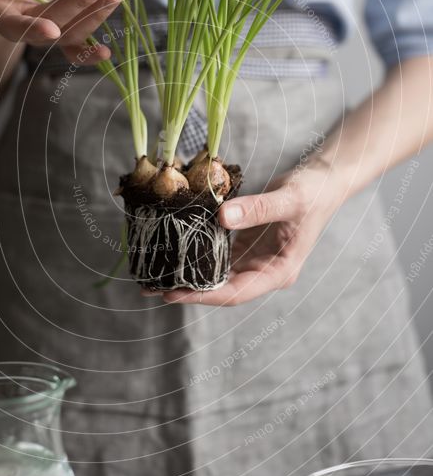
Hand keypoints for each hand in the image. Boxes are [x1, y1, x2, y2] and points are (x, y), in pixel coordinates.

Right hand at [0, 0, 120, 63]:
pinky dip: (99, 26)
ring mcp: (48, 26)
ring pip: (74, 30)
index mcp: (0, 15)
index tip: (52, 31)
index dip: (32, 30)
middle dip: (80, 8)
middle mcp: (26, 27)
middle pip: (55, 25)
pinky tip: (118, 11)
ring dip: (97, 16)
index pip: (16, 28)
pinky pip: (83, 32)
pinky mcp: (64, 20)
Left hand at [163, 160, 339, 305]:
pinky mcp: (245, 243)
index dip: (203, 296)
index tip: (173, 294)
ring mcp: (254, 258)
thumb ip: (257, 209)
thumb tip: (220, 217)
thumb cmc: (314, 193)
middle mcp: (263, 271)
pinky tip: (173, 248)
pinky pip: (217, 251)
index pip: (236, 292)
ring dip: (187, 272)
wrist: (324, 180)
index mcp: (278, 272)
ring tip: (153, 273)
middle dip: (187, 289)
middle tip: (151, 288)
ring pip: (215, 272)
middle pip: (221, 287)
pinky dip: (195, 251)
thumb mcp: (289, 200)